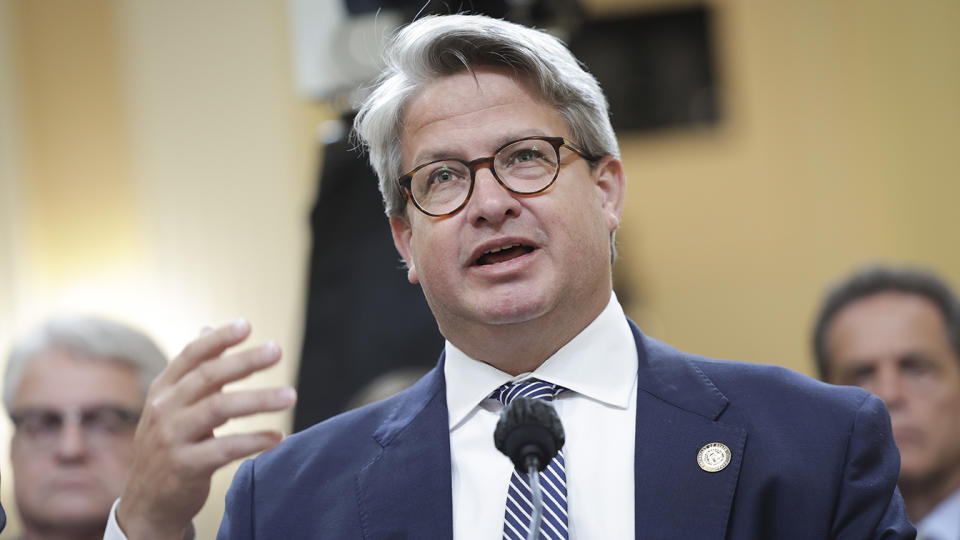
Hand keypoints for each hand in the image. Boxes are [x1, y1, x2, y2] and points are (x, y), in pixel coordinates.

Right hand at [116, 319, 296, 539]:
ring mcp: (172, 438)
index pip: (191, 356)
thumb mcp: (173, 405)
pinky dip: (254, 441)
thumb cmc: (168, 445)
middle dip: (245, 362)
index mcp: (164, 391)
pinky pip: (225, 449)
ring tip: (290, 396)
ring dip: (258, 400)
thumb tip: (207, 328)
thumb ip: (193, 370)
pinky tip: (278, 436)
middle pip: (208, 377)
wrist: (147, 502)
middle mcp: (165, 410)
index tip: (246, 325)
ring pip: (218, 409)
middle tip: (277, 350)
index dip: (218, 339)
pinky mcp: (185, 467)